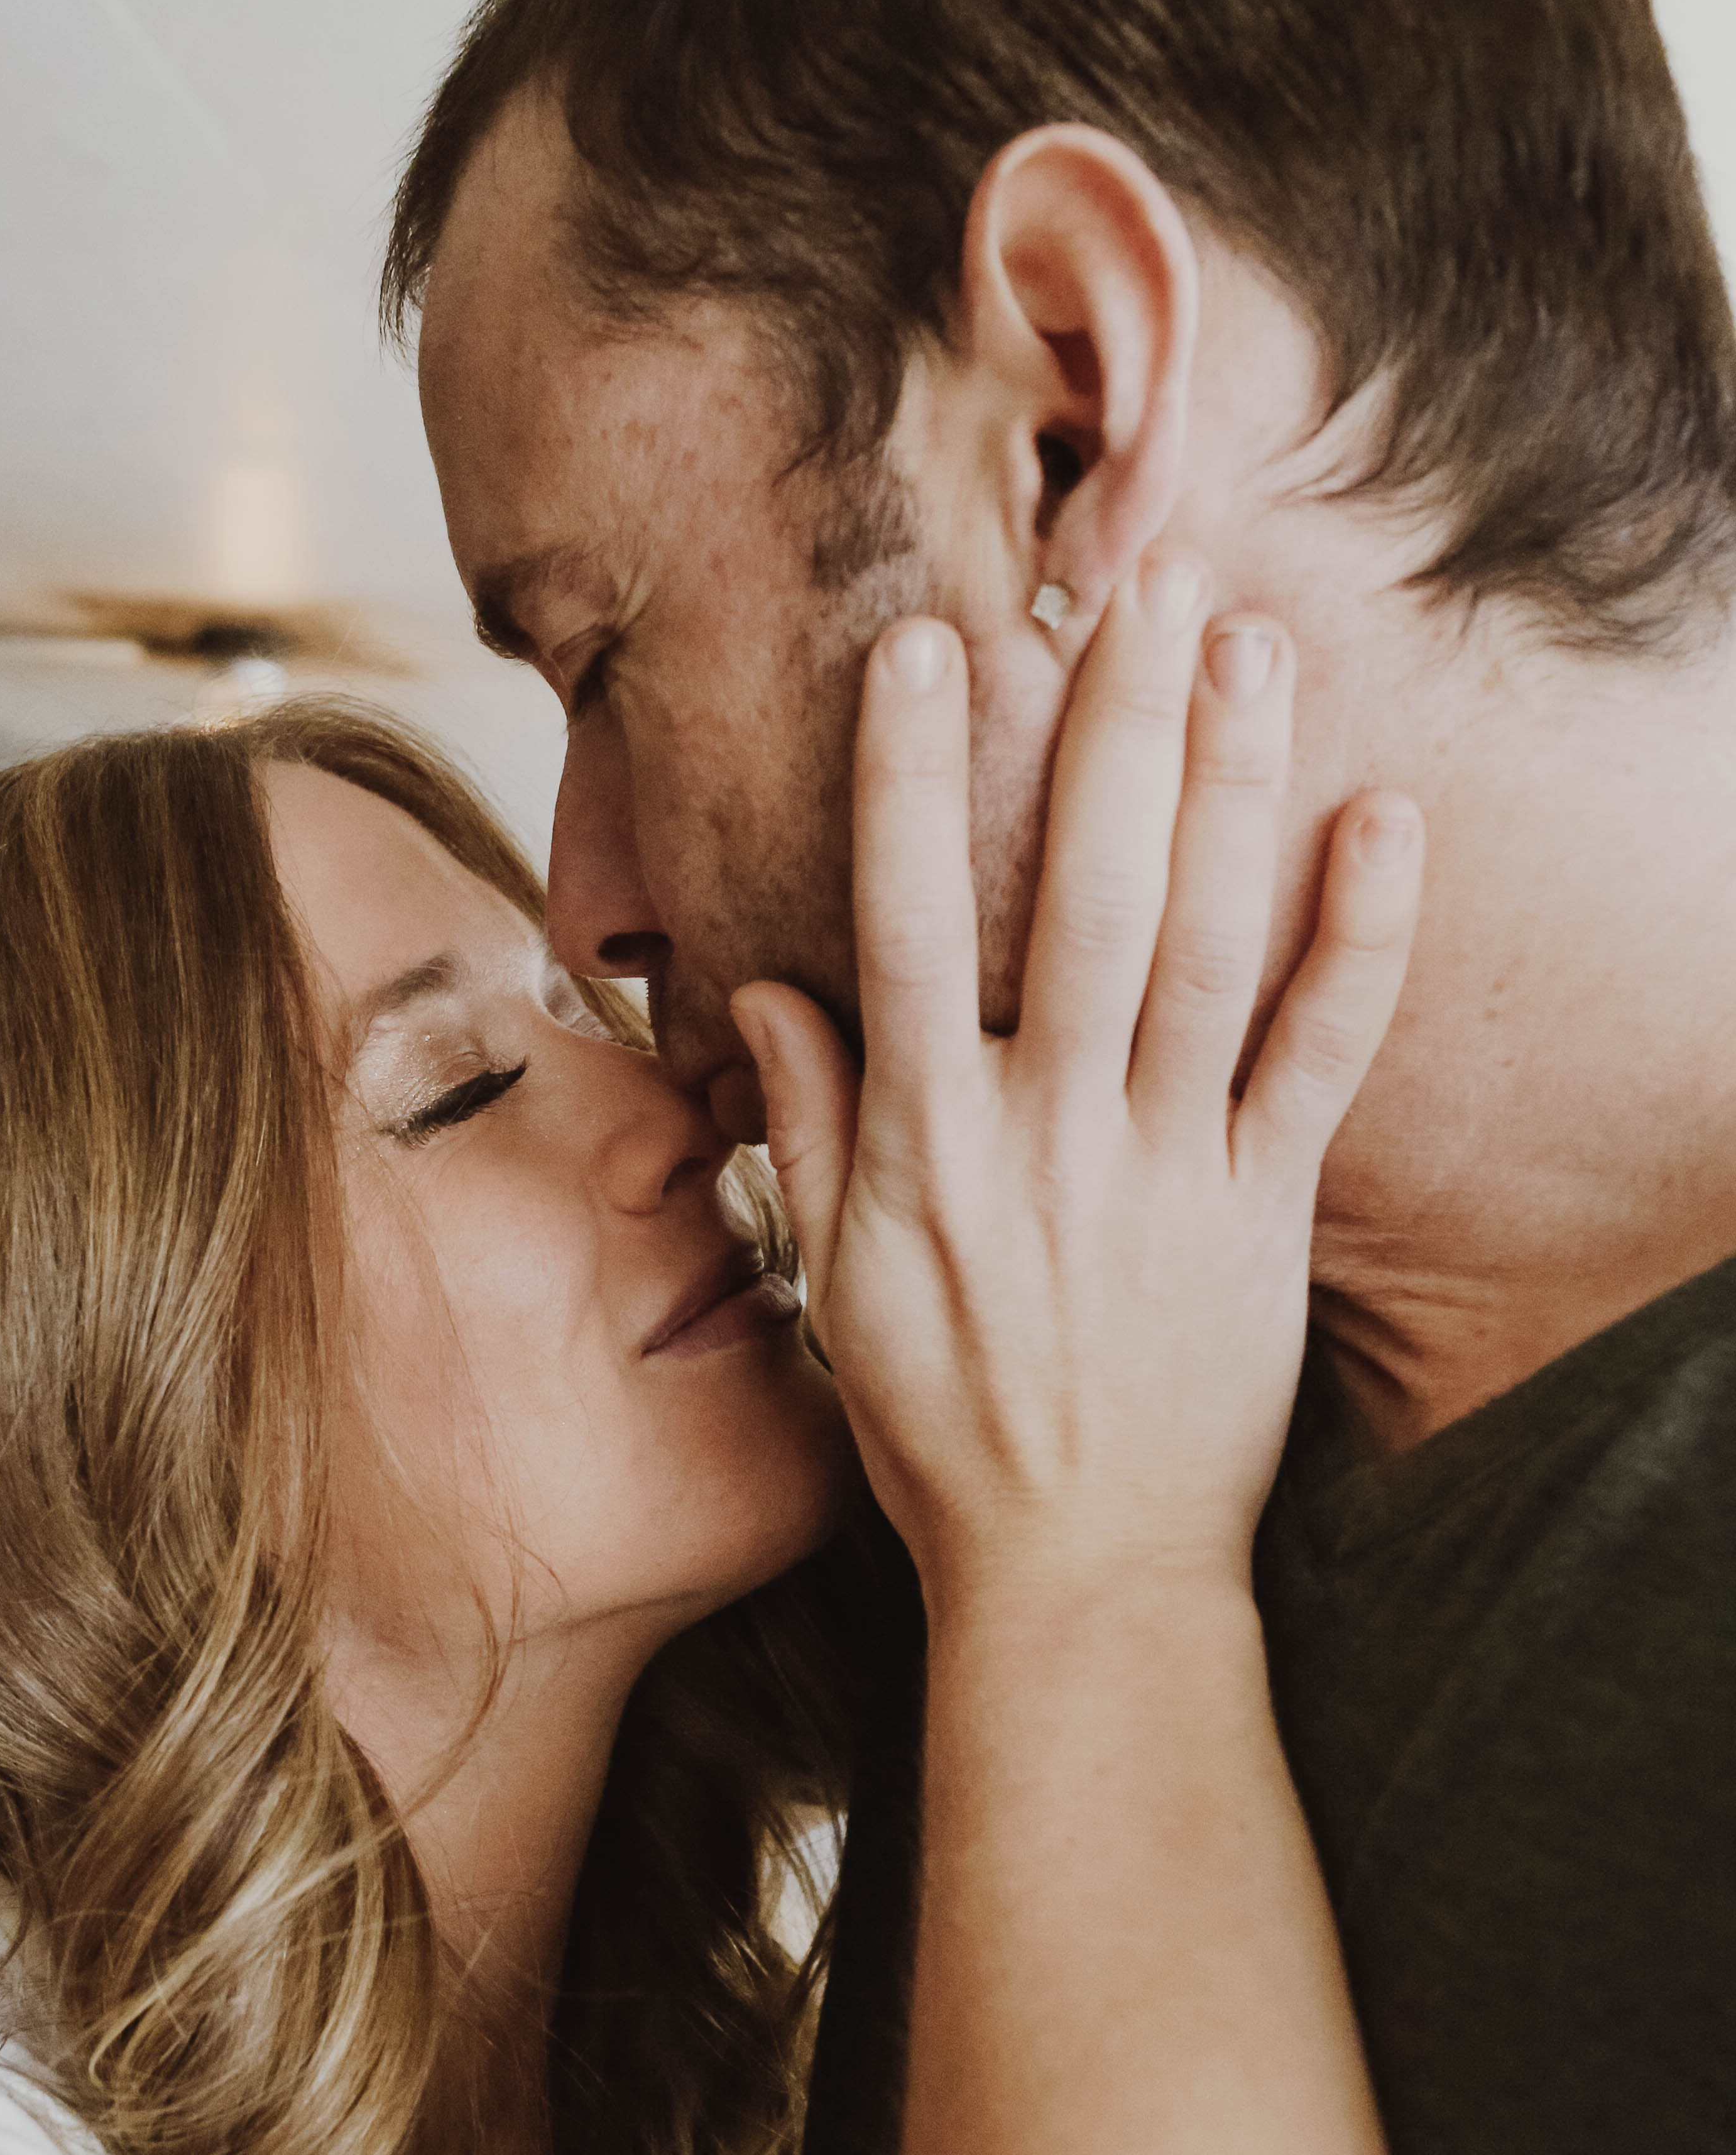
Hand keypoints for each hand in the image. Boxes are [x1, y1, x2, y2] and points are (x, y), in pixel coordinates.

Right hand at [731, 554, 1422, 1606]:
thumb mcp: (838, 1281)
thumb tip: (768, 992)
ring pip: (1208, 946)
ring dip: (1233, 787)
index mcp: (928, 1142)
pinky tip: (1386, 822)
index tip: (928, 648)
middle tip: (1139, 582)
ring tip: (1251, 645)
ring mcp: (1166, 1167)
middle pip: (1084, 896)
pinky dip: (1361, 941)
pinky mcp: (1267, 1212)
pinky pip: (1321, 1057)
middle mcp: (1046, 1132)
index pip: (908, 920)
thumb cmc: (943, 1429)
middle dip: (1111, 729)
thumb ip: (816, 1125)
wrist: (1079, 1572)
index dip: (917, 778)